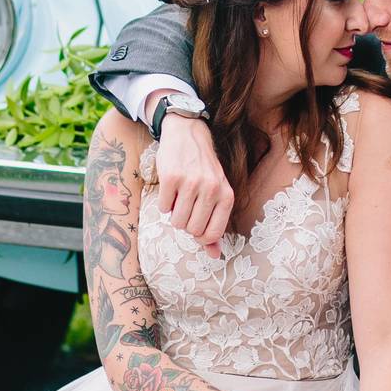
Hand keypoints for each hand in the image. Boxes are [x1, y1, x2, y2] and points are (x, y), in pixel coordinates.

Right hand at [156, 115, 232, 257]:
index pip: (212, 234)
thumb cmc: (204, 170)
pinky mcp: (171, 177)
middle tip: (187, 208)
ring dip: (174, 215)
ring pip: (177, 222)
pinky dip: (164, 203)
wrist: (189, 134)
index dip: (201, 236)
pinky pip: (163, 208)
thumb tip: (215, 256)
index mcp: (226, 196)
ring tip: (179, 199)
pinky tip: (171, 189)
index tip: (196, 226)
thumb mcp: (218, 194)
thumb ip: (216, 225)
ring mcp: (191, 183)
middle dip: (186, 224)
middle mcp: (211, 190)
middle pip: (192, 230)